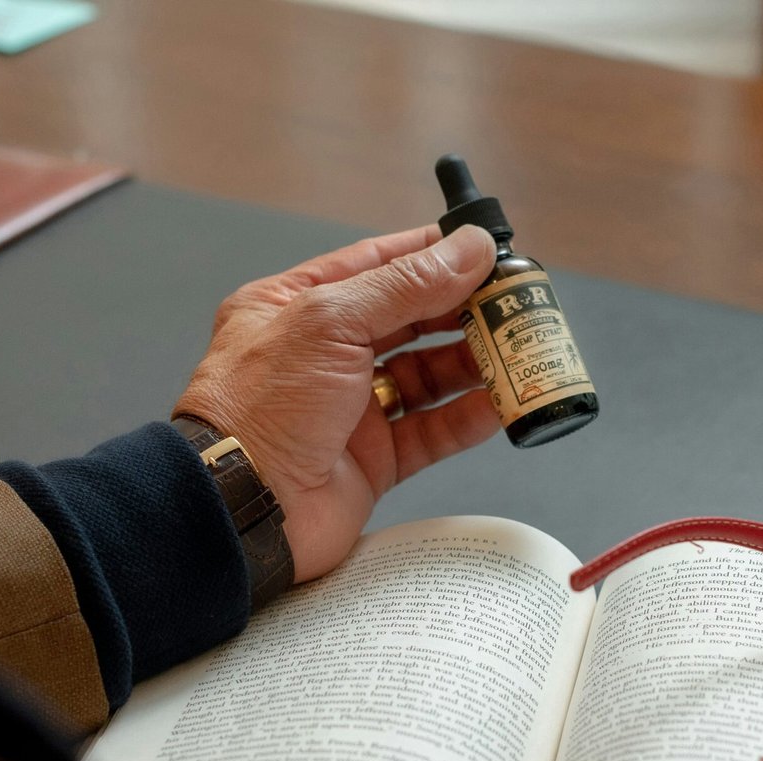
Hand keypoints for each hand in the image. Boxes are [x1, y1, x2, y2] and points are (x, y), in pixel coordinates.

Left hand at [175, 224, 499, 582]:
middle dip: (464, 311)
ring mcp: (350, 409)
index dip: (433, 256)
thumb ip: (406, 284)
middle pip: (410, 321)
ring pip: (427, 377)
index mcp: (296, 306)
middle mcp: (324, 355)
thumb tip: (469, 249)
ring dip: (474, 365)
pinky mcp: (372, 461)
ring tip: (520, 352)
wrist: (242, 509)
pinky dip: (467, 417)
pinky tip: (500, 404)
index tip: (485, 250)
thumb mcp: (331, 321)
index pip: (376, 265)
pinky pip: (431, 431)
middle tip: (517, 303)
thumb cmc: (261, 407)